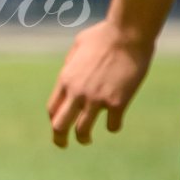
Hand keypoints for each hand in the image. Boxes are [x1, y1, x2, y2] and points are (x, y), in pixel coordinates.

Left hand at [48, 20, 153, 147]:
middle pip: (59, 125)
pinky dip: (113, 127)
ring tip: (87, 140)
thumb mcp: (78, 46)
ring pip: (83, 131)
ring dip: (84, 138)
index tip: (60, 124)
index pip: (52, 109)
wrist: (127, 34)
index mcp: (65, 79)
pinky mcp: (118, 103)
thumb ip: (72, 64)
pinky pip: (112, 125)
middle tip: (62, 145)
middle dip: (59, 138)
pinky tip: (115, 123)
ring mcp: (97, 99)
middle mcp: (77, 92)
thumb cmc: (104, 35)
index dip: (55, 119)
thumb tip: (70, 72)